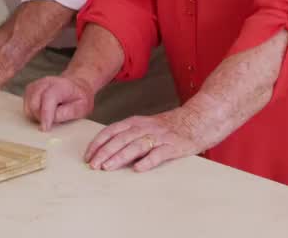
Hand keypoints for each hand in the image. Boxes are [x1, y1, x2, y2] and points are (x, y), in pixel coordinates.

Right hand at [23, 75, 94, 130]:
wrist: (76, 87)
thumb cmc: (79, 98)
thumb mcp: (82, 107)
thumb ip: (68, 113)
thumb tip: (53, 119)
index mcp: (60, 85)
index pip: (48, 98)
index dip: (46, 114)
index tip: (45, 128)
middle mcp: (46, 82)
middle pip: (34, 102)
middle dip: (40, 117)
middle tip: (51, 123)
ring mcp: (36, 85)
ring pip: (28, 105)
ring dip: (35, 115)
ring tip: (48, 117)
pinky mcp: (30, 90)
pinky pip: (26, 105)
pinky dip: (32, 112)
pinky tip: (42, 113)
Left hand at [83, 101, 228, 172]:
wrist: (199, 119)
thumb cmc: (170, 126)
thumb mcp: (146, 125)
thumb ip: (130, 135)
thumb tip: (108, 151)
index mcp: (137, 122)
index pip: (112, 130)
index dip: (98, 143)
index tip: (88, 155)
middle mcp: (146, 127)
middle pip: (121, 139)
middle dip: (105, 152)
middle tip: (93, 165)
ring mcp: (160, 137)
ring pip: (136, 146)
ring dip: (120, 157)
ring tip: (108, 167)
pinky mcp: (173, 146)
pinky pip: (159, 154)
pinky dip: (147, 161)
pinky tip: (138, 169)